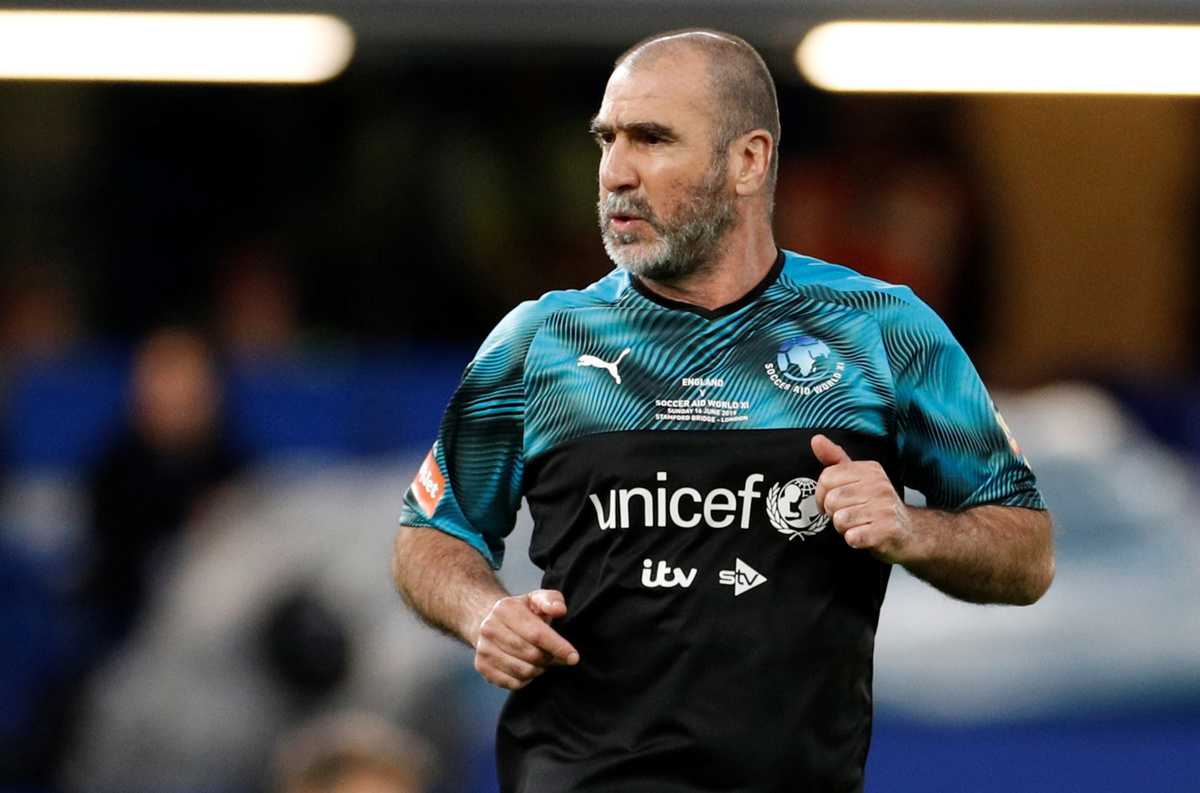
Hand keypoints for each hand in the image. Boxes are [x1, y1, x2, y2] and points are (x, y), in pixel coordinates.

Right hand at [474, 589, 578, 689]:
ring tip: (541, 661)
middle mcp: (490, 628)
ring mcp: (484, 649)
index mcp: (505, 609)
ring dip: (539, 670)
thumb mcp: (537, 599)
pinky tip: (527, 668)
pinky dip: (526, 680)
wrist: (490, 623)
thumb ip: (552, 600)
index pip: (537, 634)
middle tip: (554, 656)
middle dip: (549, 659)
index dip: (558, 647)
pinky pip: (513, 683)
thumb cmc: (521, 613)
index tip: (574, 657)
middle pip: (531, 655)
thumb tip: (559, 610)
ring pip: (523, 671)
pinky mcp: (482, 667)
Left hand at [811, 434, 916, 563]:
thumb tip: (816, 439)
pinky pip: (852, 537)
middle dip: (834, 513)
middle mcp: (879, 486)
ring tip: (859, 525)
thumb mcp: (858, 478)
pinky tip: (865, 536)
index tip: (832, 501)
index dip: (822, 494)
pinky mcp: (887, 531)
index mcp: (870, 470)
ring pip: (840, 520)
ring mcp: (885, 508)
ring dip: (844, 528)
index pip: (826, 478)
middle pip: (831, 500)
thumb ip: (835, 460)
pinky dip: (853, 540)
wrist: (909, 533)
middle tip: (850, 516)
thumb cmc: (877, 506)